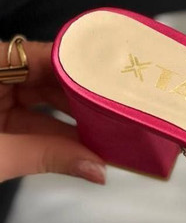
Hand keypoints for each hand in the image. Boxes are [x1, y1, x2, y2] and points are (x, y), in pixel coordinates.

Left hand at [0, 39, 105, 182]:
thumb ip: (46, 156)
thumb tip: (98, 168)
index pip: (39, 54)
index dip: (79, 65)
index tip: (115, 80)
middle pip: (45, 76)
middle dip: (82, 98)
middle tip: (119, 111)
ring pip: (41, 101)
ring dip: (73, 120)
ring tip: (108, 134)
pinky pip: (30, 121)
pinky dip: (54, 135)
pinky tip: (83, 148)